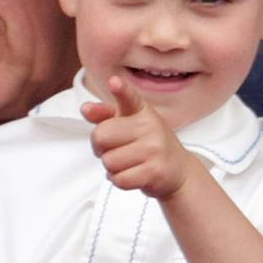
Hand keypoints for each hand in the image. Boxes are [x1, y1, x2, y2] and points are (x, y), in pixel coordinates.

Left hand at [80, 76, 191, 199]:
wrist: (178, 171)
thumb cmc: (147, 143)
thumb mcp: (128, 123)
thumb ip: (105, 115)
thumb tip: (85, 108)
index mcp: (141, 110)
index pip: (129, 97)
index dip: (120, 89)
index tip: (114, 82)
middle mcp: (149, 126)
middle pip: (101, 136)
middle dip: (100, 147)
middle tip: (113, 149)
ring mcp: (154, 148)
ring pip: (108, 161)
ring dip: (110, 167)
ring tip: (126, 163)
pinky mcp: (155, 171)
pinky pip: (119, 179)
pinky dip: (117, 180)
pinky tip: (129, 174)